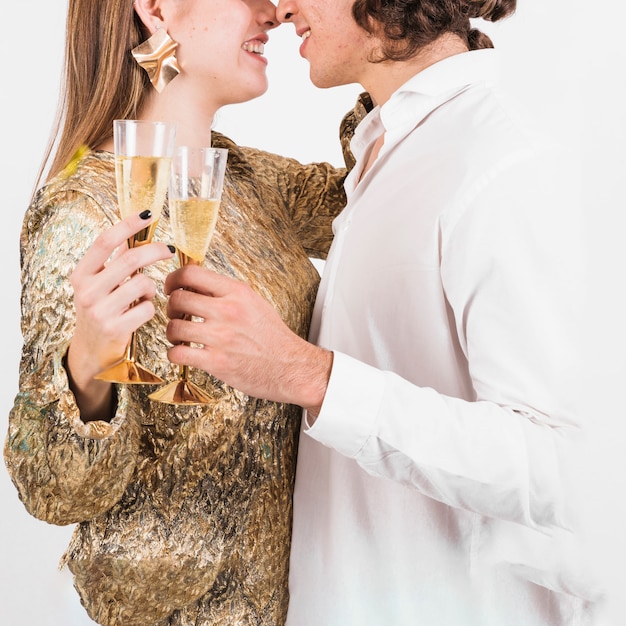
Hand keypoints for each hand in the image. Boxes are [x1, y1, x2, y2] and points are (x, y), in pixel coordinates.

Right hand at [66, 212, 174, 418]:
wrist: (91, 349)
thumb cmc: (101, 310)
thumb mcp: (100, 284)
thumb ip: (113, 260)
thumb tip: (132, 232)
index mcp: (81, 274)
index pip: (106, 240)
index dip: (128, 224)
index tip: (149, 213)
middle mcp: (87, 290)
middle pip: (131, 259)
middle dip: (155, 251)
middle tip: (169, 250)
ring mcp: (99, 310)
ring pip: (143, 283)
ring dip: (150, 287)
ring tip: (142, 295)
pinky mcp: (114, 328)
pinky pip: (147, 308)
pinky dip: (150, 308)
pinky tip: (140, 313)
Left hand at [163, 265, 331, 413]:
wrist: (291, 366)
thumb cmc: (272, 337)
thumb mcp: (253, 303)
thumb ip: (226, 292)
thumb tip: (195, 284)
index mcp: (237, 292)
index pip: (191, 273)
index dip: (174, 279)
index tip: (172, 287)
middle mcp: (228, 311)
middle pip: (178, 298)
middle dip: (171, 308)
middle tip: (177, 315)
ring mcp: (222, 337)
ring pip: (174, 326)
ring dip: (172, 332)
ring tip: (181, 337)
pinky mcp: (217, 362)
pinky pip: (178, 353)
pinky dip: (175, 353)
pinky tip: (184, 353)